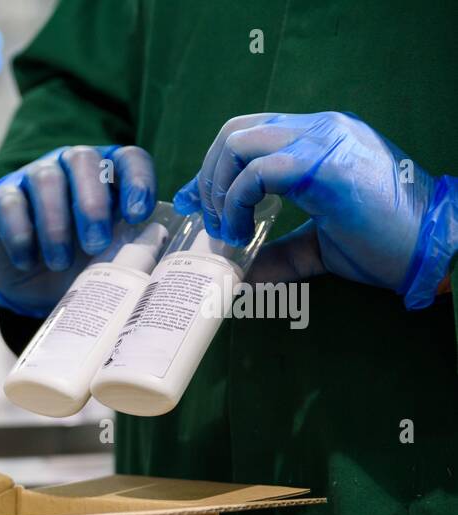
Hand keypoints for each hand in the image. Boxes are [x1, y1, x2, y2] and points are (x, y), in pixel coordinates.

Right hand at [0, 145, 156, 316]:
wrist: (31, 282)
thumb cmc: (78, 262)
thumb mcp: (107, 254)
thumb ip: (129, 245)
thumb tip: (153, 251)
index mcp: (107, 174)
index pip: (128, 159)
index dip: (137, 181)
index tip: (137, 215)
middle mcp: (69, 165)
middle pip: (83, 161)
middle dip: (92, 203)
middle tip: (95, 244)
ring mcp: (32, 176)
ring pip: (45, 180)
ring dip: (55, 224)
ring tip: (59, 263)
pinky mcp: (0, 196)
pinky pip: (10, 204)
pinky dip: (20, 235)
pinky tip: (28, 262)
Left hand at [173, 111, 457, 306]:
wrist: (430, 251)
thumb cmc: (384, 245)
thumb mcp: (316, 247)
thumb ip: (276, 252)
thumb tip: (236, 273)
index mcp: (320, 139)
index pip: (249, 133)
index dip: (212, 167)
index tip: (194, 203)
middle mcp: (320, 130)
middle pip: (234, 130)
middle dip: (208, 177)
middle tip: (213, 223)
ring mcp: (325, 142)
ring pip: (239, 142)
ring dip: (218, 190)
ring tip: (227, 231)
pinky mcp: (326, 166)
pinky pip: (259, 171)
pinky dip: (236, 201)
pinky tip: (242, 230)